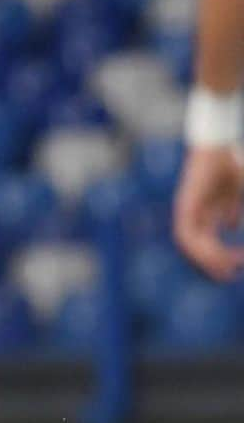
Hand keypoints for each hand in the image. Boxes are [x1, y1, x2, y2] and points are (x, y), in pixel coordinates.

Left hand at [173, 145, 243, 280]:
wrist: (217, 147)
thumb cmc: (231, 166)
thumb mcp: (240, 195)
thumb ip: (235, 211)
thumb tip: (233, 227)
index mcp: (208, 212)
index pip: (211, 242)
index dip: (224, 256)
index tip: (240, 266)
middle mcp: (195, 214)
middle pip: (201, 246)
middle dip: (215, 262)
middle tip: (233, 274)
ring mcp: (188, 211)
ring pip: (192, 244)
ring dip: (208, 258)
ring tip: (227, 268)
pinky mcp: (184, 207)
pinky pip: (186, 235)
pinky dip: (200, 248)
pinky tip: (219, 255)